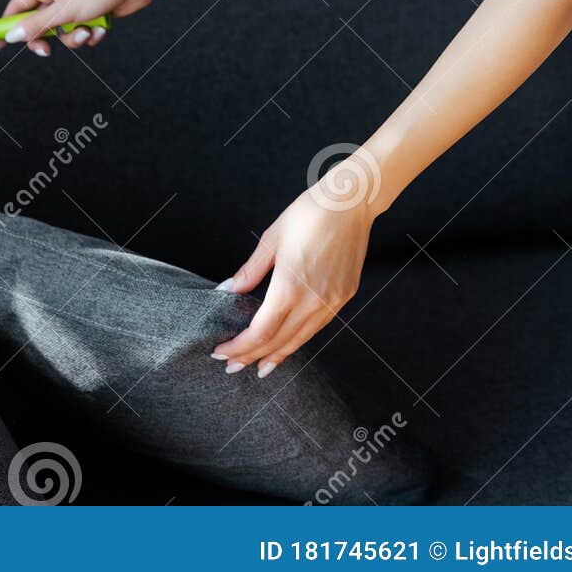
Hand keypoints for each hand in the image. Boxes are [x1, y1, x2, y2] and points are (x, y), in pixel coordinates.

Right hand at [0, 0, 156, 54]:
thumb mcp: (62, 12)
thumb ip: (35, 26)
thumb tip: (11, 36)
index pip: (16, 8)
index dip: (6, 26)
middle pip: (39, 25)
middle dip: (48, 39)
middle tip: (48, 51)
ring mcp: (74, 3)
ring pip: (63, 32)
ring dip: (75, 37)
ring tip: (88, 30)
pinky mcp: (90, 12)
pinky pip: (81, 31)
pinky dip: (90, 33)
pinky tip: (101, 27)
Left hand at [210, 153, 383, 377]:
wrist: (350, 203)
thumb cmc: (308, 214)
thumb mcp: (271, 239)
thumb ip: (250, 271)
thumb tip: (227, 292)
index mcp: (289, 287)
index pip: (260, 332)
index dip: (239, 347)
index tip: (221, 353)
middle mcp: (312, 301)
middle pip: (278, 342)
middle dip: (251, 358)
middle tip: (232, 368)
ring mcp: (331, 302)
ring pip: (300, 340)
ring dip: (276, 356)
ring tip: (258, 367)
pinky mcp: (344, 297)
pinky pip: (317, 327)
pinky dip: (299, 340)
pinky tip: (288, 343)